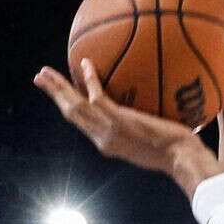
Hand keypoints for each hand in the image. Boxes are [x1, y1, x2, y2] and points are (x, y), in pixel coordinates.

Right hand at [33, 58, 200, 174]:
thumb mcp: (153, 143)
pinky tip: (84, 63)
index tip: (61, 96)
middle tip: (40, 78)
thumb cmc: (178, 151)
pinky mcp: (119, 122)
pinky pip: (97, 97)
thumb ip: (142, 129)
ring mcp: (109, 131)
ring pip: (74, 106)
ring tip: (44, 72)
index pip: (83, 125)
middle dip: (54, 95)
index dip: (69, 108)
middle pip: (70, 114)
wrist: (182, 160)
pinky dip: (90, 79)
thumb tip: (148, 113)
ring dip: (58, 88)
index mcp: (107, 144)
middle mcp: (102, 139)